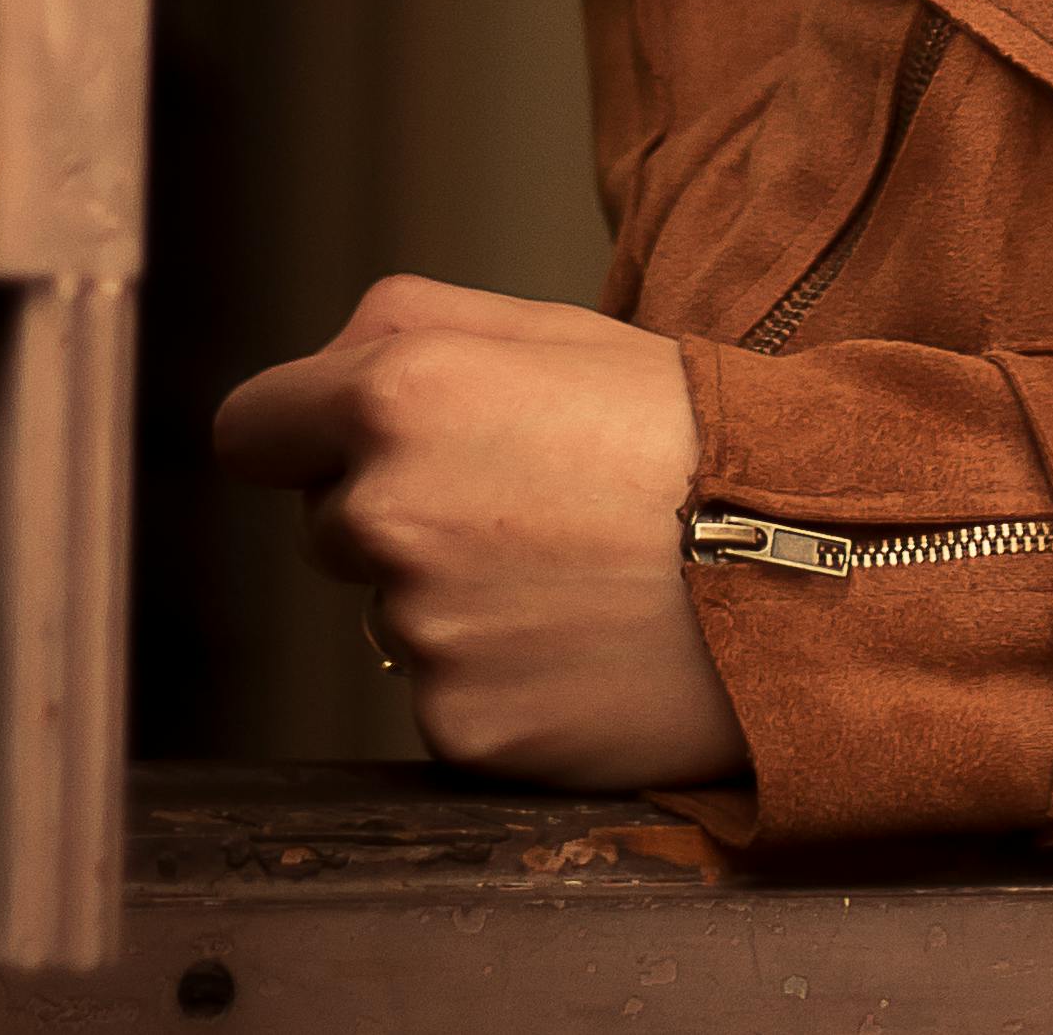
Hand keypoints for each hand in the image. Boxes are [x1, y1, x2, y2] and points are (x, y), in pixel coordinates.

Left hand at [212, 275, 744, 789]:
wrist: (802, 562)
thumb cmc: (684, 432)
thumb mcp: (552, 327)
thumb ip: (406, 327)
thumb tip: (318, 376)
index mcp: (399, 395)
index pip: (250, 429)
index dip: (297, 434)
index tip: (336, 447)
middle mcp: (387, 514)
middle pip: (329, 522)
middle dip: (397, 511)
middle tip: (523, 501)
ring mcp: (419, 632)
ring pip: (392, 610)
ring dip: (453, 596)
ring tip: (570, 571)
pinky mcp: (458, 726)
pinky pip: (444, 693)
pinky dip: (497, 676)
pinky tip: (577, 641)